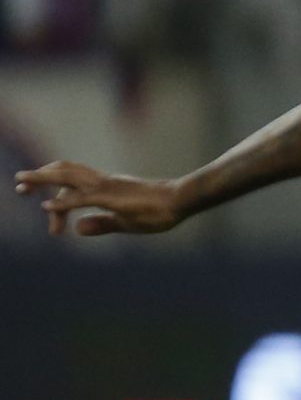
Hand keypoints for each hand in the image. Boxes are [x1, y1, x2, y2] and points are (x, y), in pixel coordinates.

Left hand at [14, 161, 190, 236]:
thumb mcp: (125, 222)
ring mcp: (107, 187)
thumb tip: (76, 228)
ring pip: (69, 178)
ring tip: (22, 183)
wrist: (182, 200)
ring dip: (43, 180)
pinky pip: (82, 198)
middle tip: (19, 183)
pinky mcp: (112, 198)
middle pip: (65, 171)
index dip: (55, 197)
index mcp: (106, 186)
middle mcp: (103, 181)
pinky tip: (47, 207)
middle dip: (40, 176)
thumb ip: (101, 224)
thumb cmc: (160, 211)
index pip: (73, 184)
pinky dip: (62, 203)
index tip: (48, 218)